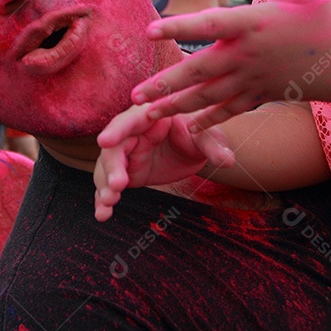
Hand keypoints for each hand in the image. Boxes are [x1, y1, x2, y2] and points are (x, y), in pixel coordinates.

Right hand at [93, 103, 233, 221]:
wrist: (193, 148)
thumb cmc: (197, 133)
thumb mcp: (207, 136)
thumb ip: (213, 146)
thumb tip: (228, 160)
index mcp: (149, 115)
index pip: (130, 121)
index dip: (117, 131)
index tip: (105, 142)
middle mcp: (131, 133)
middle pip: (114, 148)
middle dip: (112, 167)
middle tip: (118, 186)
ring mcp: (125, 153)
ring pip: (107, 168)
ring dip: (104, 186)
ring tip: (107, 206)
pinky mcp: (124, 172)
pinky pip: (109, 184)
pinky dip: (103, 199)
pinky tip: (102, 215)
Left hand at [132, 0, 330, 127]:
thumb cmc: (326, 20)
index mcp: (254, 24)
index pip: (210, 24)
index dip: (179, 27)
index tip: (150, 30)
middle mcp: (248, 55)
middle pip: (199, 71)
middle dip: (165, 84)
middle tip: (133, 96)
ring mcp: (253, 80)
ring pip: (208, 96)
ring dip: (175, 106)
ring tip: (145, 115)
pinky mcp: (260, 96)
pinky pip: (228, 111)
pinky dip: (206, 121)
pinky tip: (184, 129)